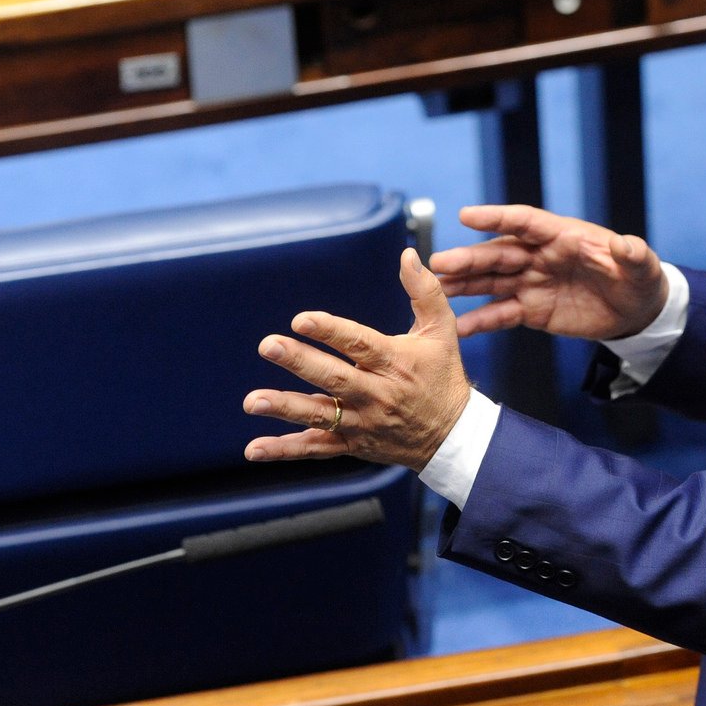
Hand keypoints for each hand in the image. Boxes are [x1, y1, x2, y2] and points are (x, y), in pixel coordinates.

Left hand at [243, 248, 472, 468]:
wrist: (453, 437)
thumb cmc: (443, 376)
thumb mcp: (442, 330)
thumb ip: (424, 290)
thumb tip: (407, 255)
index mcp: (396, 363)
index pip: (359, 344)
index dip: (330, 330)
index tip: (302, 319)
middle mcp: (377, 394)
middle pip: (334, 377)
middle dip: (299, 361)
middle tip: (268, 345)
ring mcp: (363, 422)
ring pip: (320, 414)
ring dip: (285, 408)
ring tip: (252, 401)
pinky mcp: (353, 443)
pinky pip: (316, 447)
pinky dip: (285, 450)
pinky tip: (255, 448)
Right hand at [428, 204, 667, 341]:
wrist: (637, 311)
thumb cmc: (638, 278)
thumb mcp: (642, 267)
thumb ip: (633, 255)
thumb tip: (628, 244)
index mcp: (562, 235)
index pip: (526, 223)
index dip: (497, 219)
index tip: (467, 215)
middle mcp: (540, 256)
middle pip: (500, 254)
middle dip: (469, 258)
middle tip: (438, 262)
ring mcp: (532, 283)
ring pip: (492, 282)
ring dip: (463, 286)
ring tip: (434, 289)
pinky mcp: (532, 310)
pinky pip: (501, 314)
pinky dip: (479, 321)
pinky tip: (456, 327)